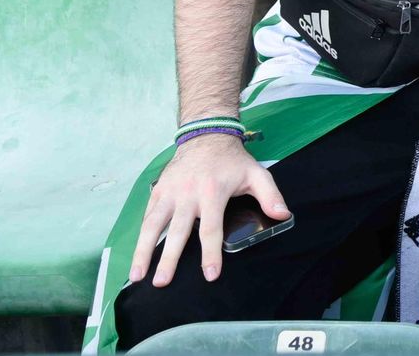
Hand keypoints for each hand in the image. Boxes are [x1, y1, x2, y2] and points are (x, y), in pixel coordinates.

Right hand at [130, 135, 288, 286]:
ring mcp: (170, 192)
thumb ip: (270, 195)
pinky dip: (141, 236)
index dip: (211, 253)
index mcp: (213, 192)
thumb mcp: (256, 173)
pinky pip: (147, 216)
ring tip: (137, 276)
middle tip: (162, 283)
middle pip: (177, 232)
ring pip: (153, 225)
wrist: (206, 135)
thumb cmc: (232, 160)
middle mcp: (188, 194)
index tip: (210, 275)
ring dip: (143, 251)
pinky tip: (137, 254)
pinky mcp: (158, 191)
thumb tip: (282, 215)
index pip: (211, 228)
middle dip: (169, 259)